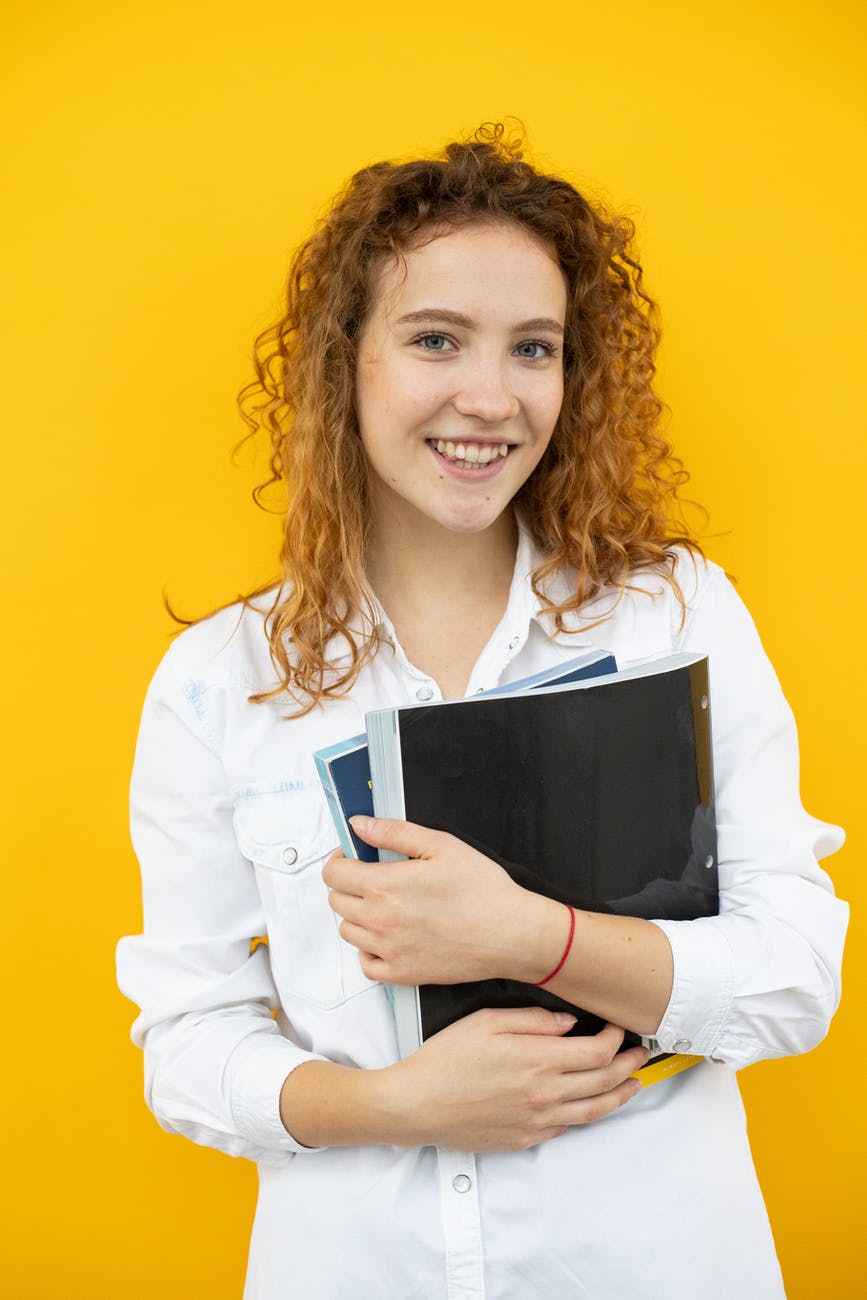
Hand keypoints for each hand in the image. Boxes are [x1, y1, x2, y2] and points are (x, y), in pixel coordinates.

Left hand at [323, 816, 558, 984]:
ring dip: (358, 915)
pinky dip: (370, 950)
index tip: (356, 856)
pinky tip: (391, 936)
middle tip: (376, 877)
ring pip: (349, 931)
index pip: (332, 874)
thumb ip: (393, 832)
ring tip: (387, 905)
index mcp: (384, 886)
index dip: (341, 859)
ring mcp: (389, 951)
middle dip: (349, 884)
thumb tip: (358, 824)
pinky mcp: (402, 974)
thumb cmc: (482, 887)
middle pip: (337, 901)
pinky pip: (366, 963)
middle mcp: (379, 921)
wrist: (512, 933)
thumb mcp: (440, 844)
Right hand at [384, 1010, 648, 1150]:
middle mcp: (545, 1095)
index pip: (597, 1051)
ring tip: (634, 1083)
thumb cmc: (446, 1059)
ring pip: (594, 1110)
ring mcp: (538, 1122)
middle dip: (629, 1063)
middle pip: (604, 1081)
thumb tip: (568, 1023)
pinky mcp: (526, 1139)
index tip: (619, 1025)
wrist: (417, 1105)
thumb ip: (533, 1020)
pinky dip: (588, 1113)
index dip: (616, 1037)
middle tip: (640, 1052)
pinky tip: (592, 1103)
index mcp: (538, 1061)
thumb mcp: (487, 1022)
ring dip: (620, 1094)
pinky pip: (568, 1127)